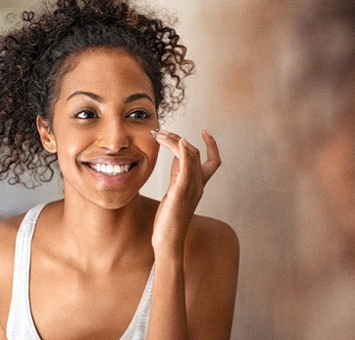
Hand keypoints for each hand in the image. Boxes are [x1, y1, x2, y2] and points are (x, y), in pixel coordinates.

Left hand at [152, 129, 220, 256]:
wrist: (168, 241)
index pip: (213, 161)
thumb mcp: (174, 191)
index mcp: (198, 186)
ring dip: (176, 141)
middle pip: (196, 153)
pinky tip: (179, 142)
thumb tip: (176, 156)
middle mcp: (198, 185)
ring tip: (160, 134)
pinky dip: (184, 152)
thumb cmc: (170, 219)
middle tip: (161, 132)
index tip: (205, 131)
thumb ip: (178, 174)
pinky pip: (186, 168)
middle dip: (179, 138)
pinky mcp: (180, 193)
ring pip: (190, 157)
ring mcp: (191, 189)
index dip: (212, 145)